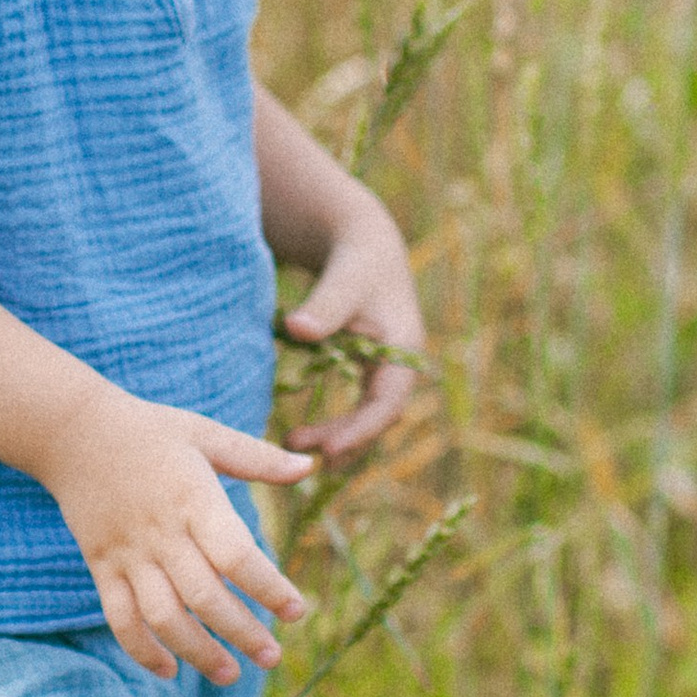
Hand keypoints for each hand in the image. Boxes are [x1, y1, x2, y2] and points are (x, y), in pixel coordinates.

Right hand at [41, 394, 312, 683]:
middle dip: (242, 633)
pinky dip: (141, 650)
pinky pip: (119, 618)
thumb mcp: (205, 434)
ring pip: (163, 616)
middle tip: (272, 658)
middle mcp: (161, 532)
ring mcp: (128, 553)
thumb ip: (257, 458)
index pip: (236, 556)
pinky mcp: (101, 566)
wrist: (72, 430)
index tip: (296, 612)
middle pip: (205, 596)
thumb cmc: (150, 431)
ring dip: (198, 652)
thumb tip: (308, 467)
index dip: (268, 588)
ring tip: (229, 674)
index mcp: (193, 499)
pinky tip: (169, 670)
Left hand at [279, 196, 425, 463]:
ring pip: (366, 419)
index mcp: (404, 351)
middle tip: (297, 452)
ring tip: (292, 445)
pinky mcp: (369, 372)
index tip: (328, 452)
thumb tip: (297, 329)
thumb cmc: (356, 260)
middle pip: (377, 419)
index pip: (387, 404)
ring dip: (336, 438)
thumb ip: (324, 305)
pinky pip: (356, 409)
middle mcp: (400, 368)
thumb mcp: (343, 279)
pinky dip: (334, 425)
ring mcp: (386, 372)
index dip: (360, 430)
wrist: (364, 244)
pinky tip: (302, 436)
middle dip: (344, 441)